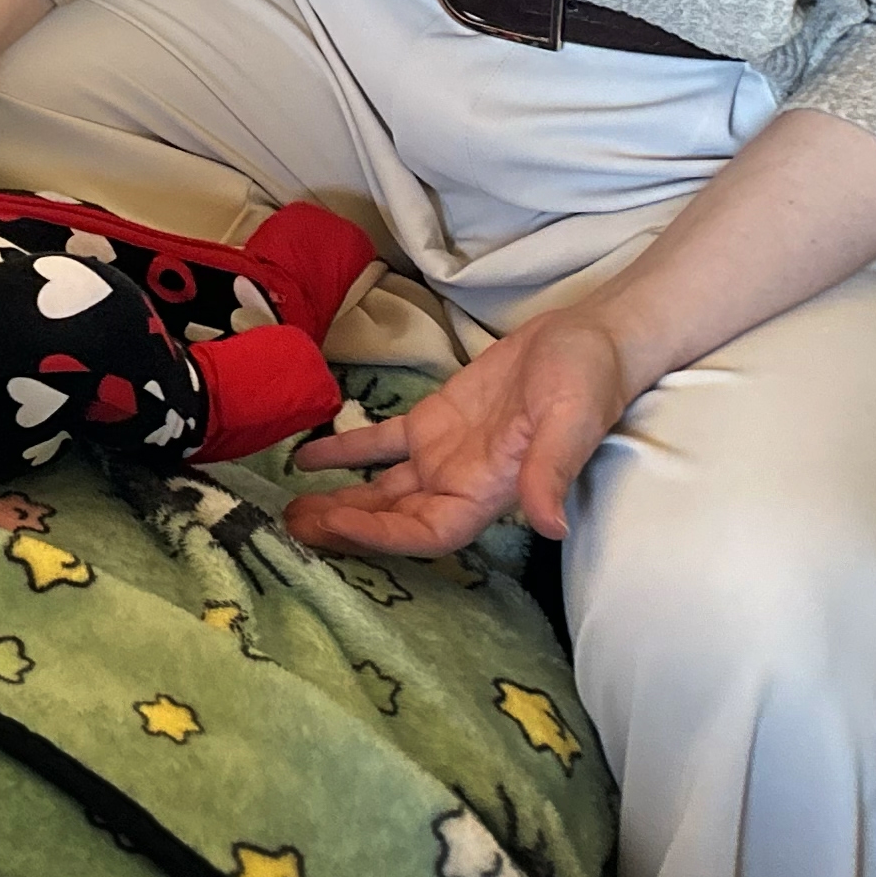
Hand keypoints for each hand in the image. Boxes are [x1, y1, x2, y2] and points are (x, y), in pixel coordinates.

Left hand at [282, 306, 637, 555]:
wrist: (586, 339)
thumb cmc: (586, 383)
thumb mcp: (571, 424)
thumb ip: (552, 472)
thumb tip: (551, 527)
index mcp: (489, 492)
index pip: (427, 531)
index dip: (383, 536)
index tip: (336, 528)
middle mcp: (460, 483)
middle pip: (395, 519)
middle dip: (346, 527)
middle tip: (290, 527)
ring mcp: (443, 454)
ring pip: (382, 489)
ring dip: (340, 499)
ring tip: (289, 507)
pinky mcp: (433, 422)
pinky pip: (380, 444)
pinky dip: (343, 451)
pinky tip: (304, 458)